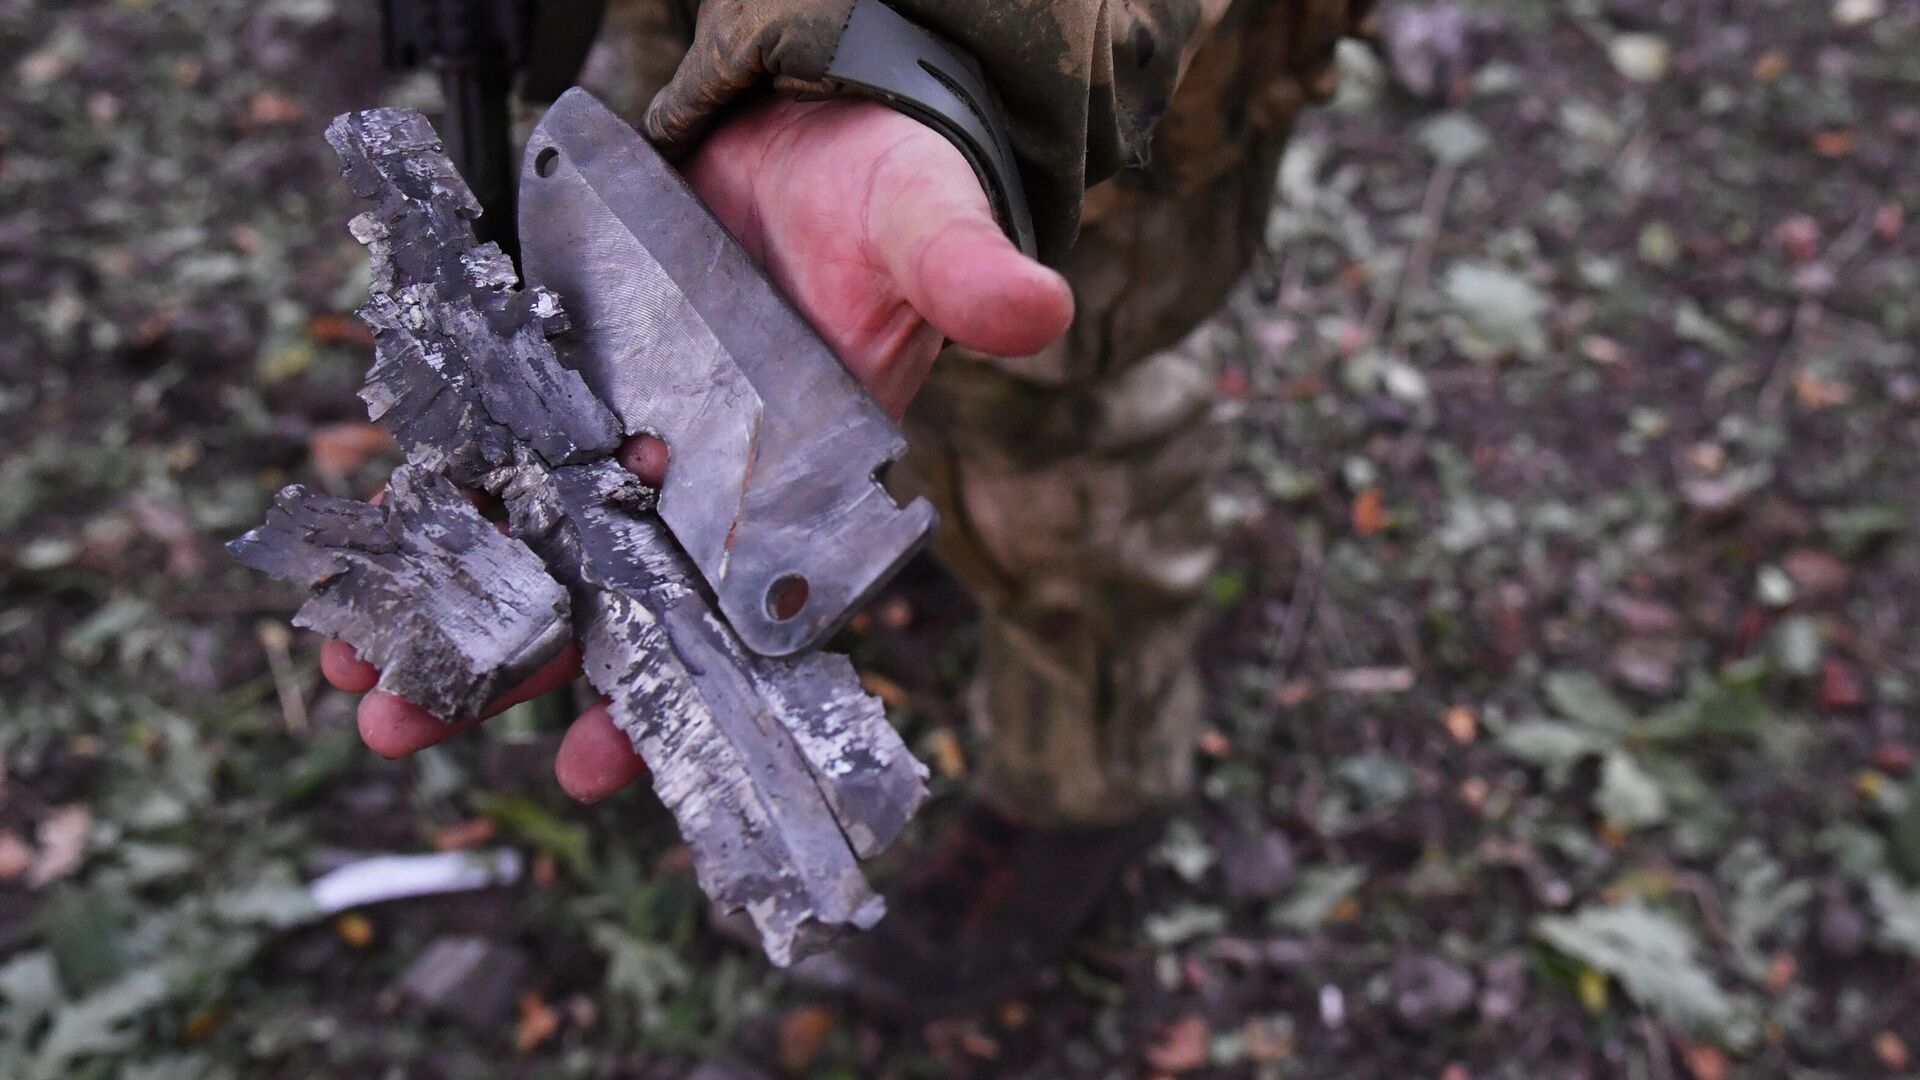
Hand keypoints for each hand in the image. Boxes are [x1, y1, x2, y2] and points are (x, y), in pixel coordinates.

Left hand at [321, 94, 1073, 800]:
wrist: (807, 127)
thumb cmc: (882, 191)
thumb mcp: (922, 224)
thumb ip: (961, 272)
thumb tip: (1037, 306)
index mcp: (796, 495)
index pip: (733, 623)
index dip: (667, 696)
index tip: (597, 760)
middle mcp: (706, 490)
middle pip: (608, 602)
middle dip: (514, 667)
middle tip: (410, 728)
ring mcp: (627, 439)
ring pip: (534, 540)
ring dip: (448, 602)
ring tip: (355, 673)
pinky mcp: (568, 380)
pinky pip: (490, 448)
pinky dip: (428, 492)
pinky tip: (359, 535)